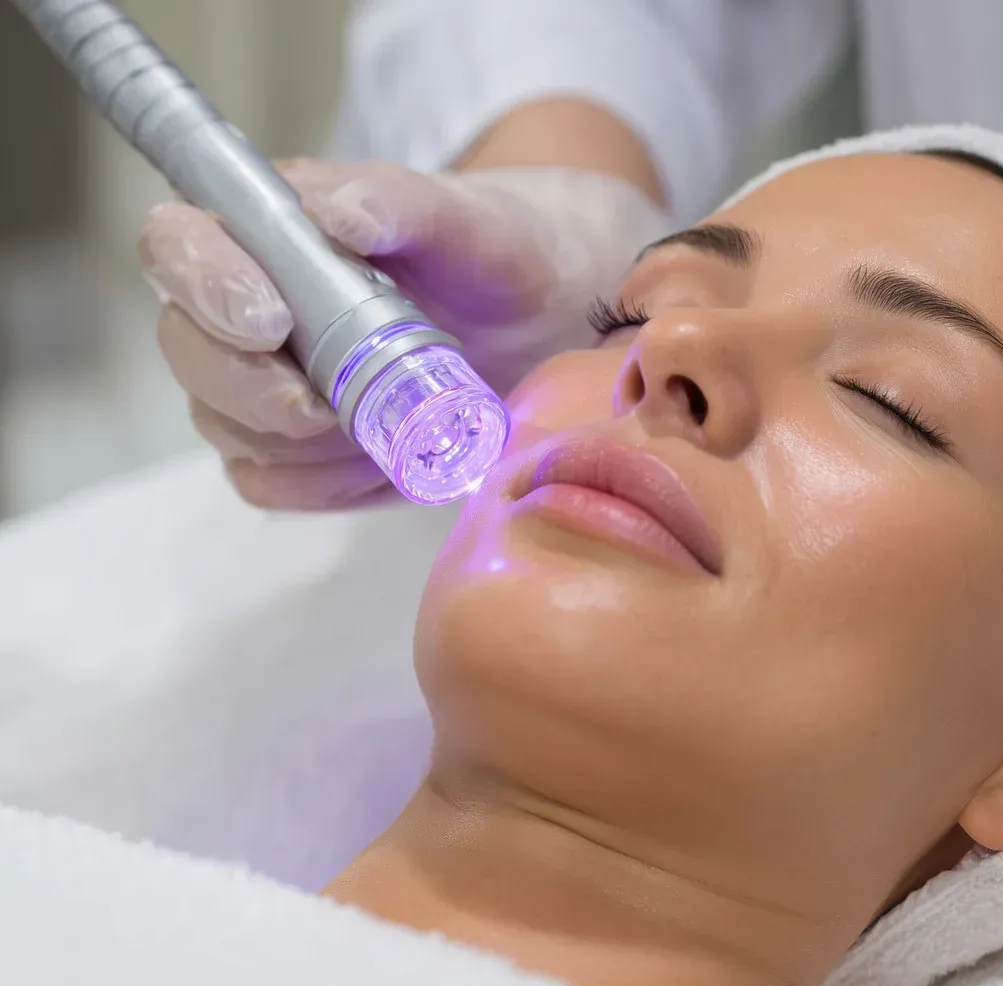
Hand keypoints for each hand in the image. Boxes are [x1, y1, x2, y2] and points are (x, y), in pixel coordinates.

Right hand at [139, 161, 667, 508]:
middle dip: (254, 391)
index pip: (175, 247)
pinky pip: (273, 482)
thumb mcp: (470, 221)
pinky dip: (329, 484)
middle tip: (330, 409)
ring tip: (388, 426)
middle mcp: (242, 303)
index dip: (206, 287)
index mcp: (265, 228)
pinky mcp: (293, 447)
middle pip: (189, 353)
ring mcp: (261, 380)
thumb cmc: (499, 253)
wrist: (547, 318)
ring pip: (229, 428)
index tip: (272, 322)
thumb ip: (401, 203)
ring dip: (305, 445)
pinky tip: (388, 460)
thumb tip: (335, 215)